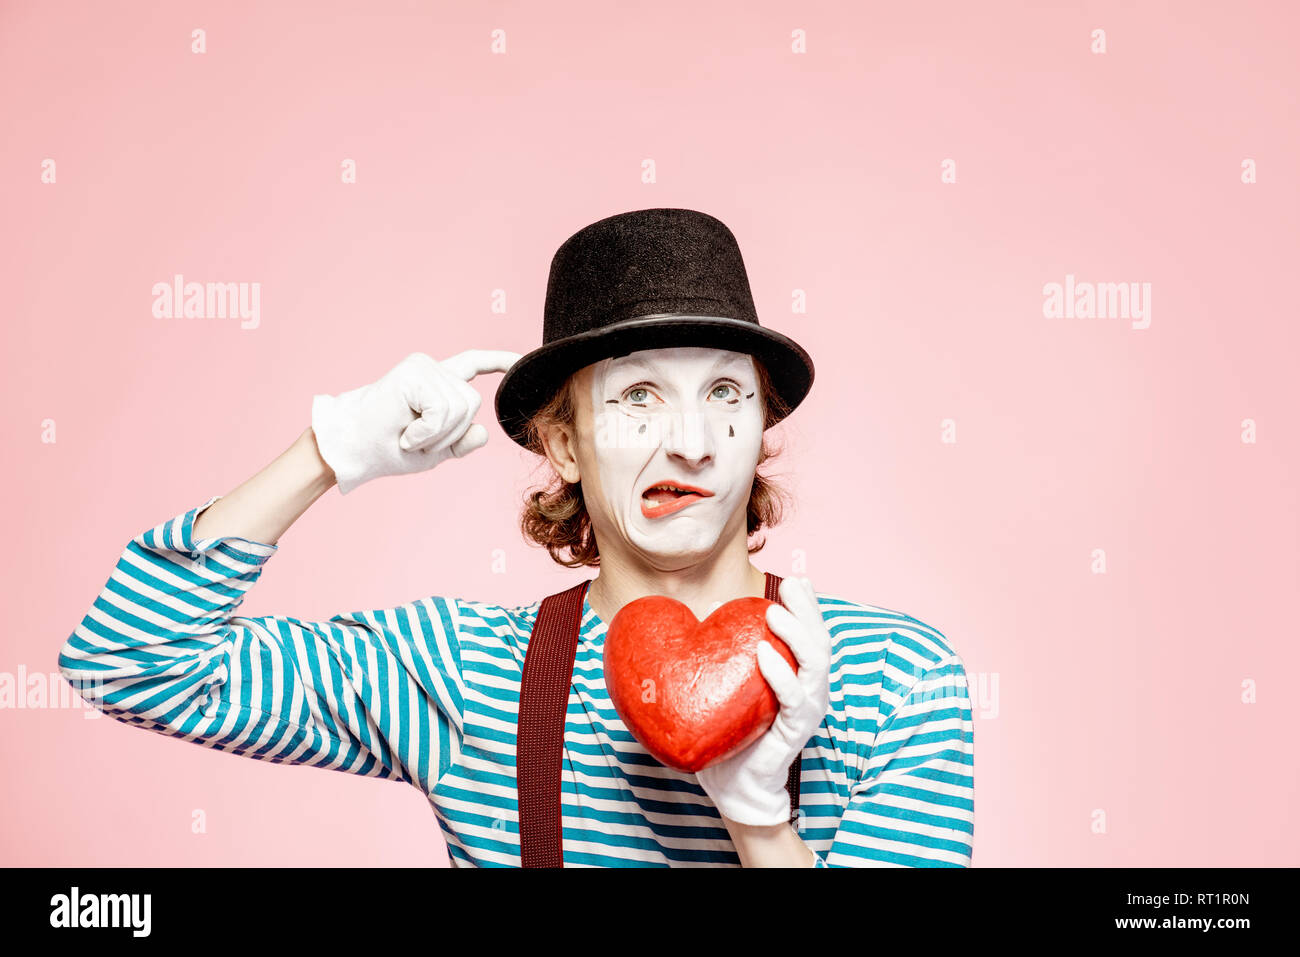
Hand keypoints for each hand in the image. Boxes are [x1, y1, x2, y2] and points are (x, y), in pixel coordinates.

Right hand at [311, 350, 520, 493]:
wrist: (355, 450)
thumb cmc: (389, 448)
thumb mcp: (436, 450)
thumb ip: (462, 440)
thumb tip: (484, 431)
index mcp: (439, 382)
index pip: (475, 364)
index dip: (500, 361)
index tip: (522, 359)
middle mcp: (434, 369)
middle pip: (473, 403)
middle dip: (451, 432)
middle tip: (416, 439)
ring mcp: (424, 367)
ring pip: (461, 408)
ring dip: (437, 434)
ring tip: (409, 435)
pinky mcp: (414, 373)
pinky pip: (443, 410)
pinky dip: (428, 430)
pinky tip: (406, 432)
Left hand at [696, 576, 831, 826]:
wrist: (735, 786)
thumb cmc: (734, 732)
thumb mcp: (733, 682)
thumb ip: (729, 647)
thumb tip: (711, 606)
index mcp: (802, 677)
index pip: (814, 634)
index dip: (810, 606)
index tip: (798, 579)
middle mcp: (812, 690)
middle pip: (821, 642)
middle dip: (808, 610)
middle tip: (790, 585)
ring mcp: (807, 711)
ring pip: (815, 665)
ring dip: (797, 634)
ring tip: (774, 612)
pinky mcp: (794, 731)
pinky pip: (793, 699)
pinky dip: (780, 674)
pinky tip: (764, 653)